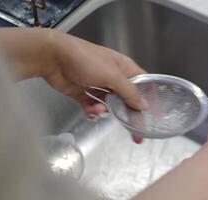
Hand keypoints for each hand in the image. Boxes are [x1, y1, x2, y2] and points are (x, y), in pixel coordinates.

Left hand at [0, 28, 144, 142]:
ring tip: (96, 110)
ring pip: (110, 106)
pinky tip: (89, 111)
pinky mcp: (85, 94)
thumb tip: (144, 106)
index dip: (149, 99)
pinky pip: (94, 107)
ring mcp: (99, 86)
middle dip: (130, 115)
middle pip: (127, 100)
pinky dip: (93, 111)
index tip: (154, 116)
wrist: (53, 58)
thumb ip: (129, 92)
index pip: (143, 85)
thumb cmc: (87, 61)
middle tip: (136, 135)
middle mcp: (114, 78)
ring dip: (106, 111)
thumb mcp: (112, 75)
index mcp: (125, 69)